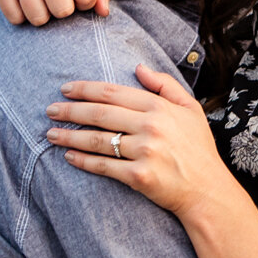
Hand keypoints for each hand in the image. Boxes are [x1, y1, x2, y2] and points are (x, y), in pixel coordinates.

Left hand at [46, 65, 228, 215]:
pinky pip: (104, 166)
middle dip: (70, 110)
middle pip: (99, 113)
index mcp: (160, 107)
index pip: (113, 92)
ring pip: (97, 140)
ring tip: (50, 134)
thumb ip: (165, 84)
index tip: (65, 89)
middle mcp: (151, 127)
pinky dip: (83, 161)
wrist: (208, 190)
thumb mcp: (191, 109)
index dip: (85, 89)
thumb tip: (138, 67)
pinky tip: (68, 156)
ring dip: (69, 136)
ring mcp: (145, 152)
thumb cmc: (198, 149)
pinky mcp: (139, 177)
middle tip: (50, 110)